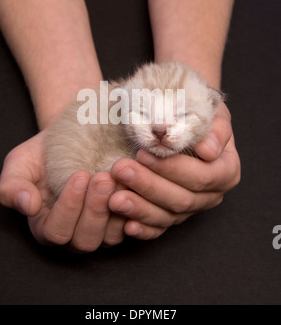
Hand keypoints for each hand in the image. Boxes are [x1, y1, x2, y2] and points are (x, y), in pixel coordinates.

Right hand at [0, 131, 125, 251]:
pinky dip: (135, 209)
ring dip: (116, 210)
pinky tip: (135, 186)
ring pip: (110, 237)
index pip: (56, 231)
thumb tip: (28, 206)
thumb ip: (12, 187)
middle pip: (85, 239)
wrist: (71, 139)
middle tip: (104, 178)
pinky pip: (131, 225)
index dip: (69, 207)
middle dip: (95, 209)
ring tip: (120, 180)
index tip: (80, 176)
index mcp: (45, 226)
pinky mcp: (120, 221)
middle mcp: (73, 234)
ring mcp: (99, 230)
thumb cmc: (42, 154)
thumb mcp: (19, 164)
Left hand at [109, 103, 240, 238]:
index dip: (171, 168)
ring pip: (168, 216)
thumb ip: (214, 129)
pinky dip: (143, 229)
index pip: (201, 176)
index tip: (142, 153)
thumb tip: (208, 150)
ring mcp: (192, 209)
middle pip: (182, 198)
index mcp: (226, 170)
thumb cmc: (197, 114)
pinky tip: (127, 225)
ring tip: (115, 198)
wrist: (183, 124)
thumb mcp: (211, 112)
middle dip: (148, 185)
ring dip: (140, 208)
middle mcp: (211, 194)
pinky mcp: (173, 217)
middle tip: (120, 169)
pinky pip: (159, 229)